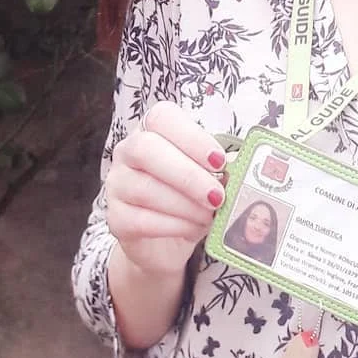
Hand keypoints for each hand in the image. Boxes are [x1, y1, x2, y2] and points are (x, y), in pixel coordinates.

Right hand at [104, 99, 227, 276]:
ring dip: (185, 204)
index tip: (219, 161)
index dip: (192, 137)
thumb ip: (223, 165)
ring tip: (210, 215)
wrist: (165, 241)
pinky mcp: (115, 219)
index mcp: (152, 129)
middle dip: (187, 174)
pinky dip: (173, 225)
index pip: (162, 117)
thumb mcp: (210, 175)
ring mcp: (116, 184)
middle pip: (146, 149)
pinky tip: (194, 228)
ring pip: (144, 188)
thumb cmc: (191, 196)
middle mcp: (128, 151)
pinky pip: (140, 220)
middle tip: (217, 195)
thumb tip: (241, 164)